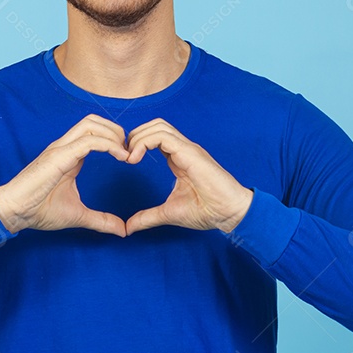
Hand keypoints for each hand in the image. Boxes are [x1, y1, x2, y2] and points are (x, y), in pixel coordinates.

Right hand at [0, 114, 130, 236]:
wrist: (13, 213)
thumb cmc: (37, 210)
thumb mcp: (77, 215)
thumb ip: (100, 220)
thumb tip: (121, 230)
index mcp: (68, 155)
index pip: (94, 132)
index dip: (114, 140)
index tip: (129, 158)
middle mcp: (64, 147)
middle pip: (94, 121)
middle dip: (116, 131)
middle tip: (129, 152)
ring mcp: (60, 149)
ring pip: (91, 124)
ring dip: (113, 134)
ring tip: (125, 153)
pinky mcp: (58, 157)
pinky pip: (88, 141)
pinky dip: (108, 145)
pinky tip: (120, 157)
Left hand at [123, 119, 252, 235]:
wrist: (229, 213)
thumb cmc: (207, 211)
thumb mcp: (169, 213)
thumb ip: (147, 217)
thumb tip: (128, 228)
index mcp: (179, 158)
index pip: (155, 137)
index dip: (136, 144)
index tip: (125, 161)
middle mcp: (183, 149)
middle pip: (155, 125)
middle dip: (134, 136)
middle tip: (123, 156)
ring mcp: (188, 148)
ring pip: (158, 126)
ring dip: (138, 138)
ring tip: (129, 158)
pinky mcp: (190, 152)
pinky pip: (163, 136)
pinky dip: (144, 142)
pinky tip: (135, 159)